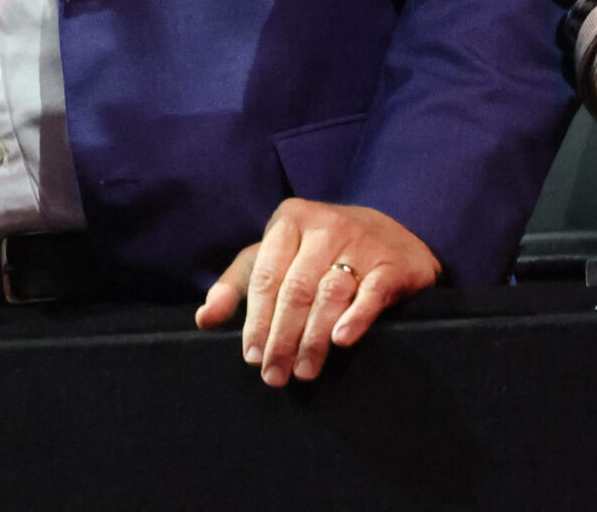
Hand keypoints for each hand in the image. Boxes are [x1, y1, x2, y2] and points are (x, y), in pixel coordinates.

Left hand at [195, 199, 439, 385]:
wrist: (391, 234)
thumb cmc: (321, 249)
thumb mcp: (277, 255)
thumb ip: (239, 284)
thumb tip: (204, 319)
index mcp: (289, 220)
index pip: (265, 277)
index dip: (255, 320)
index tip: (251, 357)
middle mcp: (324, 226)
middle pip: (295, 290)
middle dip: (282, 337)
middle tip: (275, 375)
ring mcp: (361, 243)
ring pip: (329, 294)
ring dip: (313, 337)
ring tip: (304, 370)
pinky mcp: (393, 264)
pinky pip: (372, 293)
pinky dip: (355, 318)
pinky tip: (341, 341)